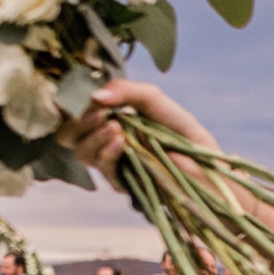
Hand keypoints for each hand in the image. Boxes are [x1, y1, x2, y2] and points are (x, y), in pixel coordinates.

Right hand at [59, 80, 221, 186]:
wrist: (205, 160)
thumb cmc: (181, 129)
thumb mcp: (152, 100)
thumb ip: (125, 91)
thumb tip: (94, 96)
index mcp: (108, 119)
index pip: (74, 113)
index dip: (70, 106)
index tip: (83, 97)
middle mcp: (104, 142)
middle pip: (68, 136)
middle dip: (76, 123)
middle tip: (96, 114)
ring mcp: (113, 163)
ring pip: (81, 152)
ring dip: (93, 137)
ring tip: (116, 128)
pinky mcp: (124, 182)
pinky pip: (103, 170)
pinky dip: (108, 153)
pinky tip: (122, 142)